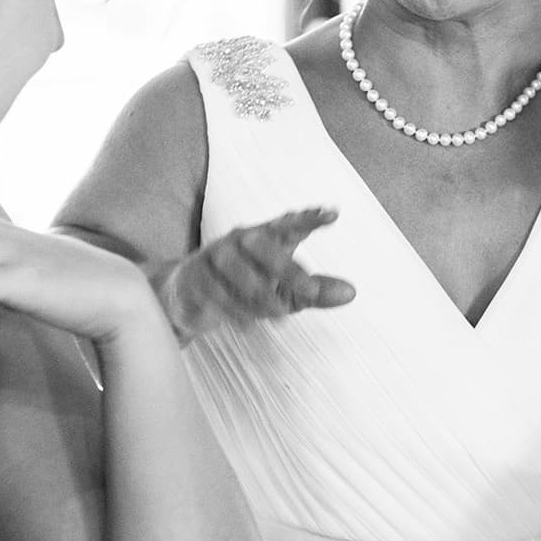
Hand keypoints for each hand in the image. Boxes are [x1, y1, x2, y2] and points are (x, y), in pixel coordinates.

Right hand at [156, 206, 355, 341]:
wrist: (189, 298)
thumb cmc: (245, 287)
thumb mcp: (284, 292)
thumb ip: (315, 292)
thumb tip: (351, 293)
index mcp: (266, 237)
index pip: (289, 223)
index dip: (309, 218)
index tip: (332, 214)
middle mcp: (240, 241)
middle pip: (262, 244)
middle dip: (286, 268)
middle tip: (310, 291)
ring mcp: (215, 257)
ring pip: (237, 270)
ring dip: (260, 294)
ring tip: (281, 315)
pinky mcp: (195, 278)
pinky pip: (215, 291)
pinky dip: (234, 310)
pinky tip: (249, 326)